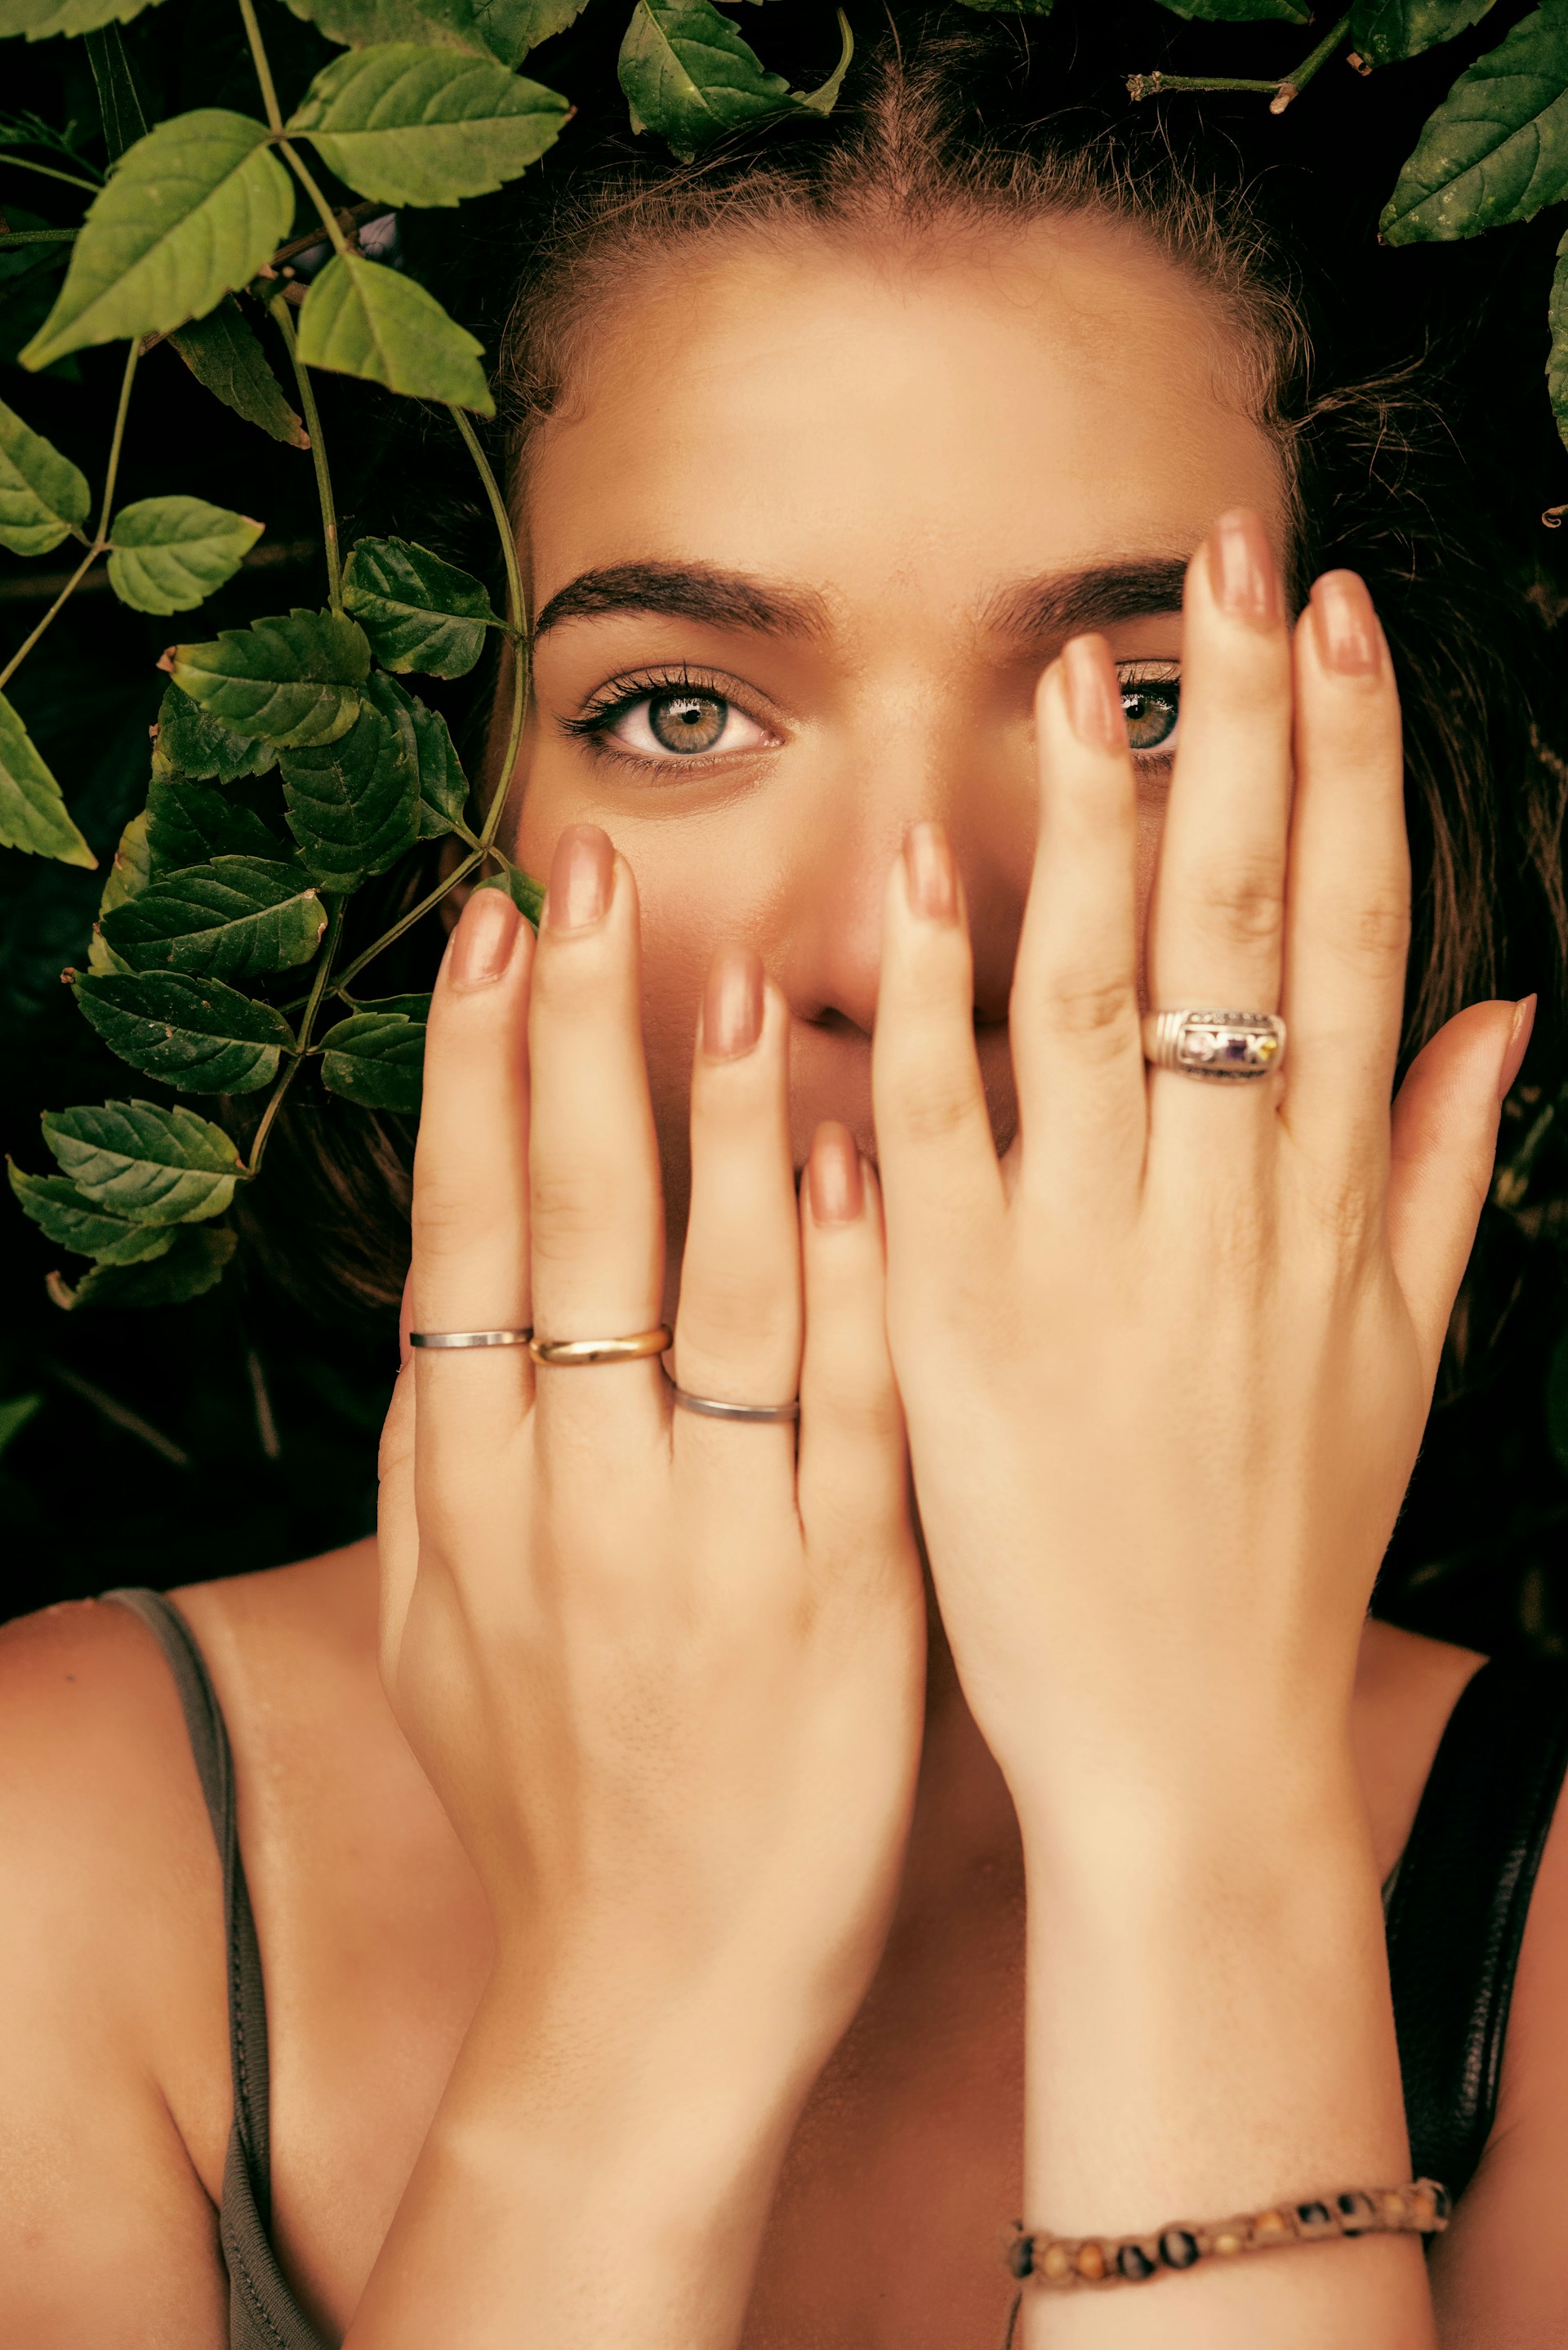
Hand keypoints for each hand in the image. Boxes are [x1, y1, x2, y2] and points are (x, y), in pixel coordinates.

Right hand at [376, 828, 923, 2092]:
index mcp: (467, 1500)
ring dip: (715, 1131)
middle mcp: (574, 1503)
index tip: (490, 940)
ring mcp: (708, 1551)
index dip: (475, 1083)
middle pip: (570, 1235)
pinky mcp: (839, 1607)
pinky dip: (841, 1293)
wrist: (643, 2005)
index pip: (465, 1244)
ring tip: (728, 975)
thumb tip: (440, 1299)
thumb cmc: (542, 1803)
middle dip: (574, 1044)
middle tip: (588, 882)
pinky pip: (841, 1421)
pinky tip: (854, 1169)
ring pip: (708, 1305)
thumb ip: (440, 1464)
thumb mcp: (434, 1632)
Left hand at [871, 511, 1527, 1842]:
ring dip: (1096, 823)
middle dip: (1238, 736)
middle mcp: (1226, 1211)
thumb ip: (1445, 1177)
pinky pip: (946, 1135)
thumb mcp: (1404, 1360)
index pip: (1355, 941)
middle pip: (1244, 930)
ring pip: (1102, 999)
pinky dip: (938, 995)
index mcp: (1330, 1209)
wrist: (1187, 1749)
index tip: (1331, 625)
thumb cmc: (1287, 1548)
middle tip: (1224, 564)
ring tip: (1080, 665)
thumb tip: (1507, 1013)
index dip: (1347, 771)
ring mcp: (1093, 1264)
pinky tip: (924, 863)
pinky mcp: (962, 1328)